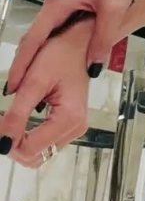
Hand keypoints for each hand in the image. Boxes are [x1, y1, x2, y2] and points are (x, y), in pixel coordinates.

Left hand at [0, 19, 91, 167]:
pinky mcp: (70, 125)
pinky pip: (45, 143)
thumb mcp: (34, 82)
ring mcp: (75, 128)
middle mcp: (76, 128)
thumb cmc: (61, 55)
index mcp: (70, 118)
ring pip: (39, 153)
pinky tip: (21, 121)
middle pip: (36, 156)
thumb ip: (17, 114)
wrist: (80, 43)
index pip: (30, 149)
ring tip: (10, 120)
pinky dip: (28, 137)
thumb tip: (3, 144)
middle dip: (13, 144)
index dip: (7, 140)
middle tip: (2, 122)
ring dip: (20, 142)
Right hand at [5, 0, 144, 93]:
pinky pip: (55, 32)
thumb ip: (103, 39)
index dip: (22, 64)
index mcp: (58, 4)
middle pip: (33, 39)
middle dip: (23, 64)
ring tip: (29, 82)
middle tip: (14, 90)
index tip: (12, 85)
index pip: (33, 39)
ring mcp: (62, 7)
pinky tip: (52, 63)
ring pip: (43, 36)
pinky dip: (49, 49)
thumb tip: (93, 68)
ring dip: (35, 57)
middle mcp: (54, 6)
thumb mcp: (114, 8)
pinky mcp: (72, 8)